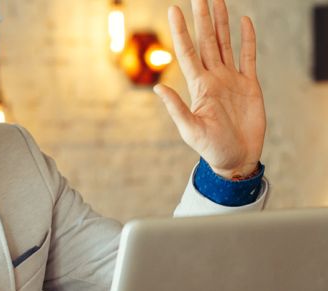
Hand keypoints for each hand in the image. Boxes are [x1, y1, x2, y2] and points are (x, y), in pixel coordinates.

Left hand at [154, 0, 265, 178]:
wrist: (236, 158)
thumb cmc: (211, 148)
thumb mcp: (190, 129)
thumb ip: (176, 108)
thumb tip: (157, 88)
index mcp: (198, 87)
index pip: (188, 52)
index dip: (181, 31)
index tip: (174, 10)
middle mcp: (213, 78)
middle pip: (207, 41)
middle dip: (202, 19)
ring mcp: (231, 79)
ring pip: (225, 44)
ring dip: (222, 23)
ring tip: (218, 1)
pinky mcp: (249, 85)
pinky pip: (248, 57)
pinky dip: (247, 39)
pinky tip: (245, 22)